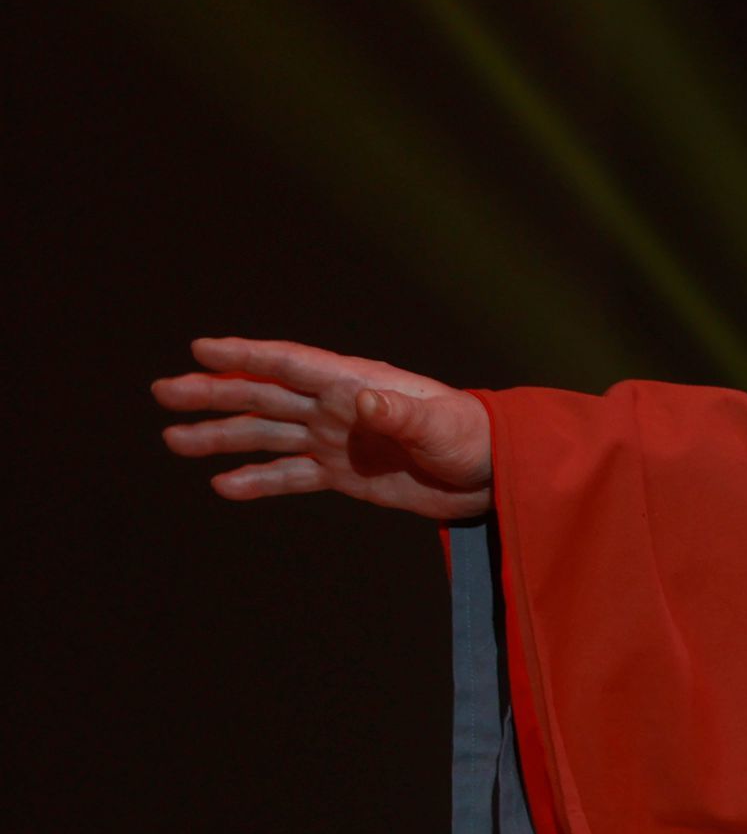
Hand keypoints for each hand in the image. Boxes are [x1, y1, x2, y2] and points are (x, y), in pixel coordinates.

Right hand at [153, 338, 494, 519]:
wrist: (497, 475)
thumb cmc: (475, 438)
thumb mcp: (441, 426)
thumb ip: (400, 415)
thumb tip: (360, 399)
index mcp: (359, 383)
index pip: (292, 364)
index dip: (247, 355)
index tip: (201, 348)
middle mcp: (340, 407)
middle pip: (266, 396)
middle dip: (215, 392)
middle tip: (163, 391)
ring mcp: (338, 440)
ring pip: (268, 435)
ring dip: (221, 437)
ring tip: (174, 440)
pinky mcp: (345, 474)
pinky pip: (292, 476)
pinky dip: (258, 480)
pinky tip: (223, 486)